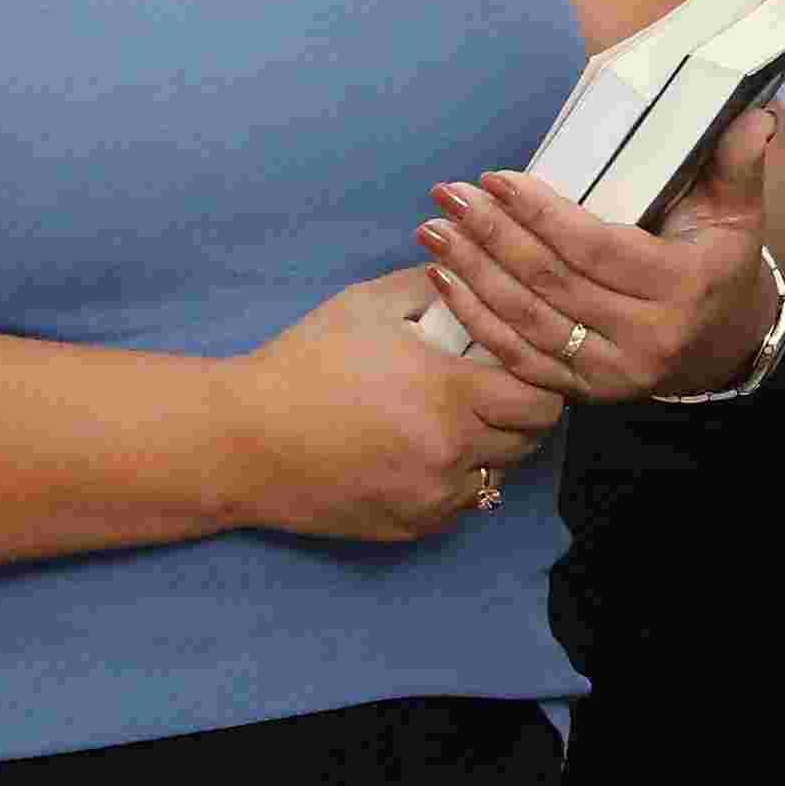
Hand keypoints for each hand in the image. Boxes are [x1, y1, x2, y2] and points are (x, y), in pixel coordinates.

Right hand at [223, 266, 567, 541]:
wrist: (241, 441)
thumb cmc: (302, 365)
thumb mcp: (366, 306)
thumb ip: (431, 283)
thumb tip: (476, 260)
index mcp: (450, 394)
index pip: (543, 396)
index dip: (540, 379)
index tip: (522, 365)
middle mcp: (451, 451)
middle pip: (531, 437)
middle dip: (524, 412)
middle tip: (499, 389)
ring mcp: (434, 495)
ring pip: (501, 473)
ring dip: (493, 447)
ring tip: (462, 419)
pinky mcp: (415, 525)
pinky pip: (464, 502)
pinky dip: (459, 478)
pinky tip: (427, 450)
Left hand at [411, 105, 777, 400]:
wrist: (722, 343)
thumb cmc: (719, 263)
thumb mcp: (738, 214)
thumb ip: (737, 165)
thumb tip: (754, 117)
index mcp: (683, 287)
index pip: (597, 249)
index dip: (542, 215)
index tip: (497, 178)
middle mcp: (647, 337)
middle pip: (552, 283)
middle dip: (492, 236)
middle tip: (450, 196)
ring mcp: (613, 371)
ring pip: (527, 320)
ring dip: (472, 274)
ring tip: (434, 231)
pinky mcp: (584, 392)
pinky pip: (519, 358)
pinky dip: (476, 320)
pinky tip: (444, 282)